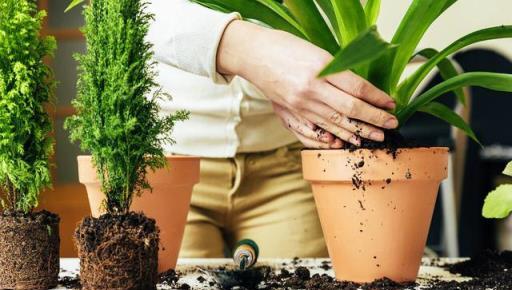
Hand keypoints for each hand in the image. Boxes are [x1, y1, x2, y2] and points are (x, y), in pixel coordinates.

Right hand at [217, 20, 398, 145]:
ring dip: (359, 132)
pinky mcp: (292, 113)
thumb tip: (361, 90)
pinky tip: (347, 141)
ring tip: (376, 137)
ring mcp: (300, 104)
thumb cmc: (285, 48)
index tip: (391, 104)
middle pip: (351, 109)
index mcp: (320, 68)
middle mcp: (311, 89)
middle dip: (374, 119)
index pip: (357, 88)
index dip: (377, 98)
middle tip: (391, 125)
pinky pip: (316, 131)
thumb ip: (337, 71)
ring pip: (336, 123)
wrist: (253, 55)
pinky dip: (334, 137)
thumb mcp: (316, 52)